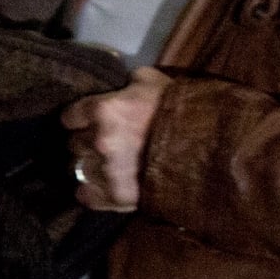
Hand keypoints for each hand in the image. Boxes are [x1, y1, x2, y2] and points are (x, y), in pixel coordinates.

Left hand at [61, 67, 170, 211]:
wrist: (209, 147)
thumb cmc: (182, 109)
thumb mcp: (153, 82)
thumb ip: (128, 82)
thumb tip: (120, 84)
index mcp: (104, 110)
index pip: (70, 117)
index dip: (79, 120)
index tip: (87, 122)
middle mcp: (100, 141)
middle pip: (74, 144)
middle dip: (86, 143)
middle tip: (105, 143)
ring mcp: (107, 171)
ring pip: (78, 169)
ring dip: (90, 166)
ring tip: (108, 165)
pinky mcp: (117, 196)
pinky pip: (87, 196)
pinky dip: (93, 193)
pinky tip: (103, 187)